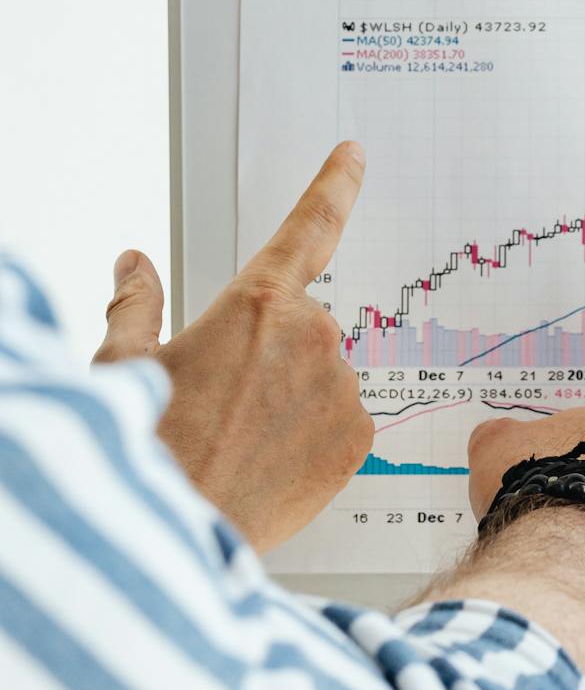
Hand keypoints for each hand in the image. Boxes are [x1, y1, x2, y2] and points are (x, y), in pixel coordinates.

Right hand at [94, 143, 374, 549]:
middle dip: (266, 355)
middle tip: (220, 403)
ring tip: (238, 441)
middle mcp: (311, 336)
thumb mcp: (121, 364)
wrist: (177, 534)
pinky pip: (339, 422)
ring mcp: (341, 389)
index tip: (354, 155)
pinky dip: (310, 437)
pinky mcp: (358, 440)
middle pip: (299, 326)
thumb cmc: (145, 450)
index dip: (335, 185)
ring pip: (320, 376)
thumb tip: (134, 263)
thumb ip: (136, 303)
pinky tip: (268, 463)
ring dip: (288, 398)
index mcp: (256, 304)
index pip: (309, 226)